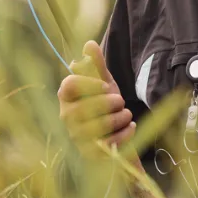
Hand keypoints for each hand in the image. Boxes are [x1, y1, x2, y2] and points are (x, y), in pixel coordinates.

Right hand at [59, 40, 135, 157]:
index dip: (90, 85)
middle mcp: (66, 117)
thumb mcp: (103, 82)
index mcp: (66, 97)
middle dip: (109, 103)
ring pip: (96, 127)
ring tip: (126, 114)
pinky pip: (107, 145)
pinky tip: (131, 127)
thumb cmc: (104, 105)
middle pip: (84, 108)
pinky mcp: (89, 153)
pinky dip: (124, 135)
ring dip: (118, 119)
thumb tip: (89, 43)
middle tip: (121, 101)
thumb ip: (96, 65)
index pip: (69, 85)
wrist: (113, 134)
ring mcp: (76, 137)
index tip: (107, 86)